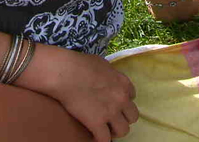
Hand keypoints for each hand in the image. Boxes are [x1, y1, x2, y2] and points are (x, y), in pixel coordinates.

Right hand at [20, 44, 138, 141]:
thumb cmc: (80, 64)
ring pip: (123, 131)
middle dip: (123, 118)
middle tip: (111, 118)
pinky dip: (100, 139)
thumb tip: (108, 78)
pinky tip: (94, 136)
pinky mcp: (97, 123)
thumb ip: (110, 74)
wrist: (66, 73)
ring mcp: (111, 112)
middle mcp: (121, 98)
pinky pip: (105, 140)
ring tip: (105, 129)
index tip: (114, 103)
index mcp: (123, 83)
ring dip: (114, 131)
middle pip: (133, 116)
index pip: (132, 96)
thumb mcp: (103, 64)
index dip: (123, 101)